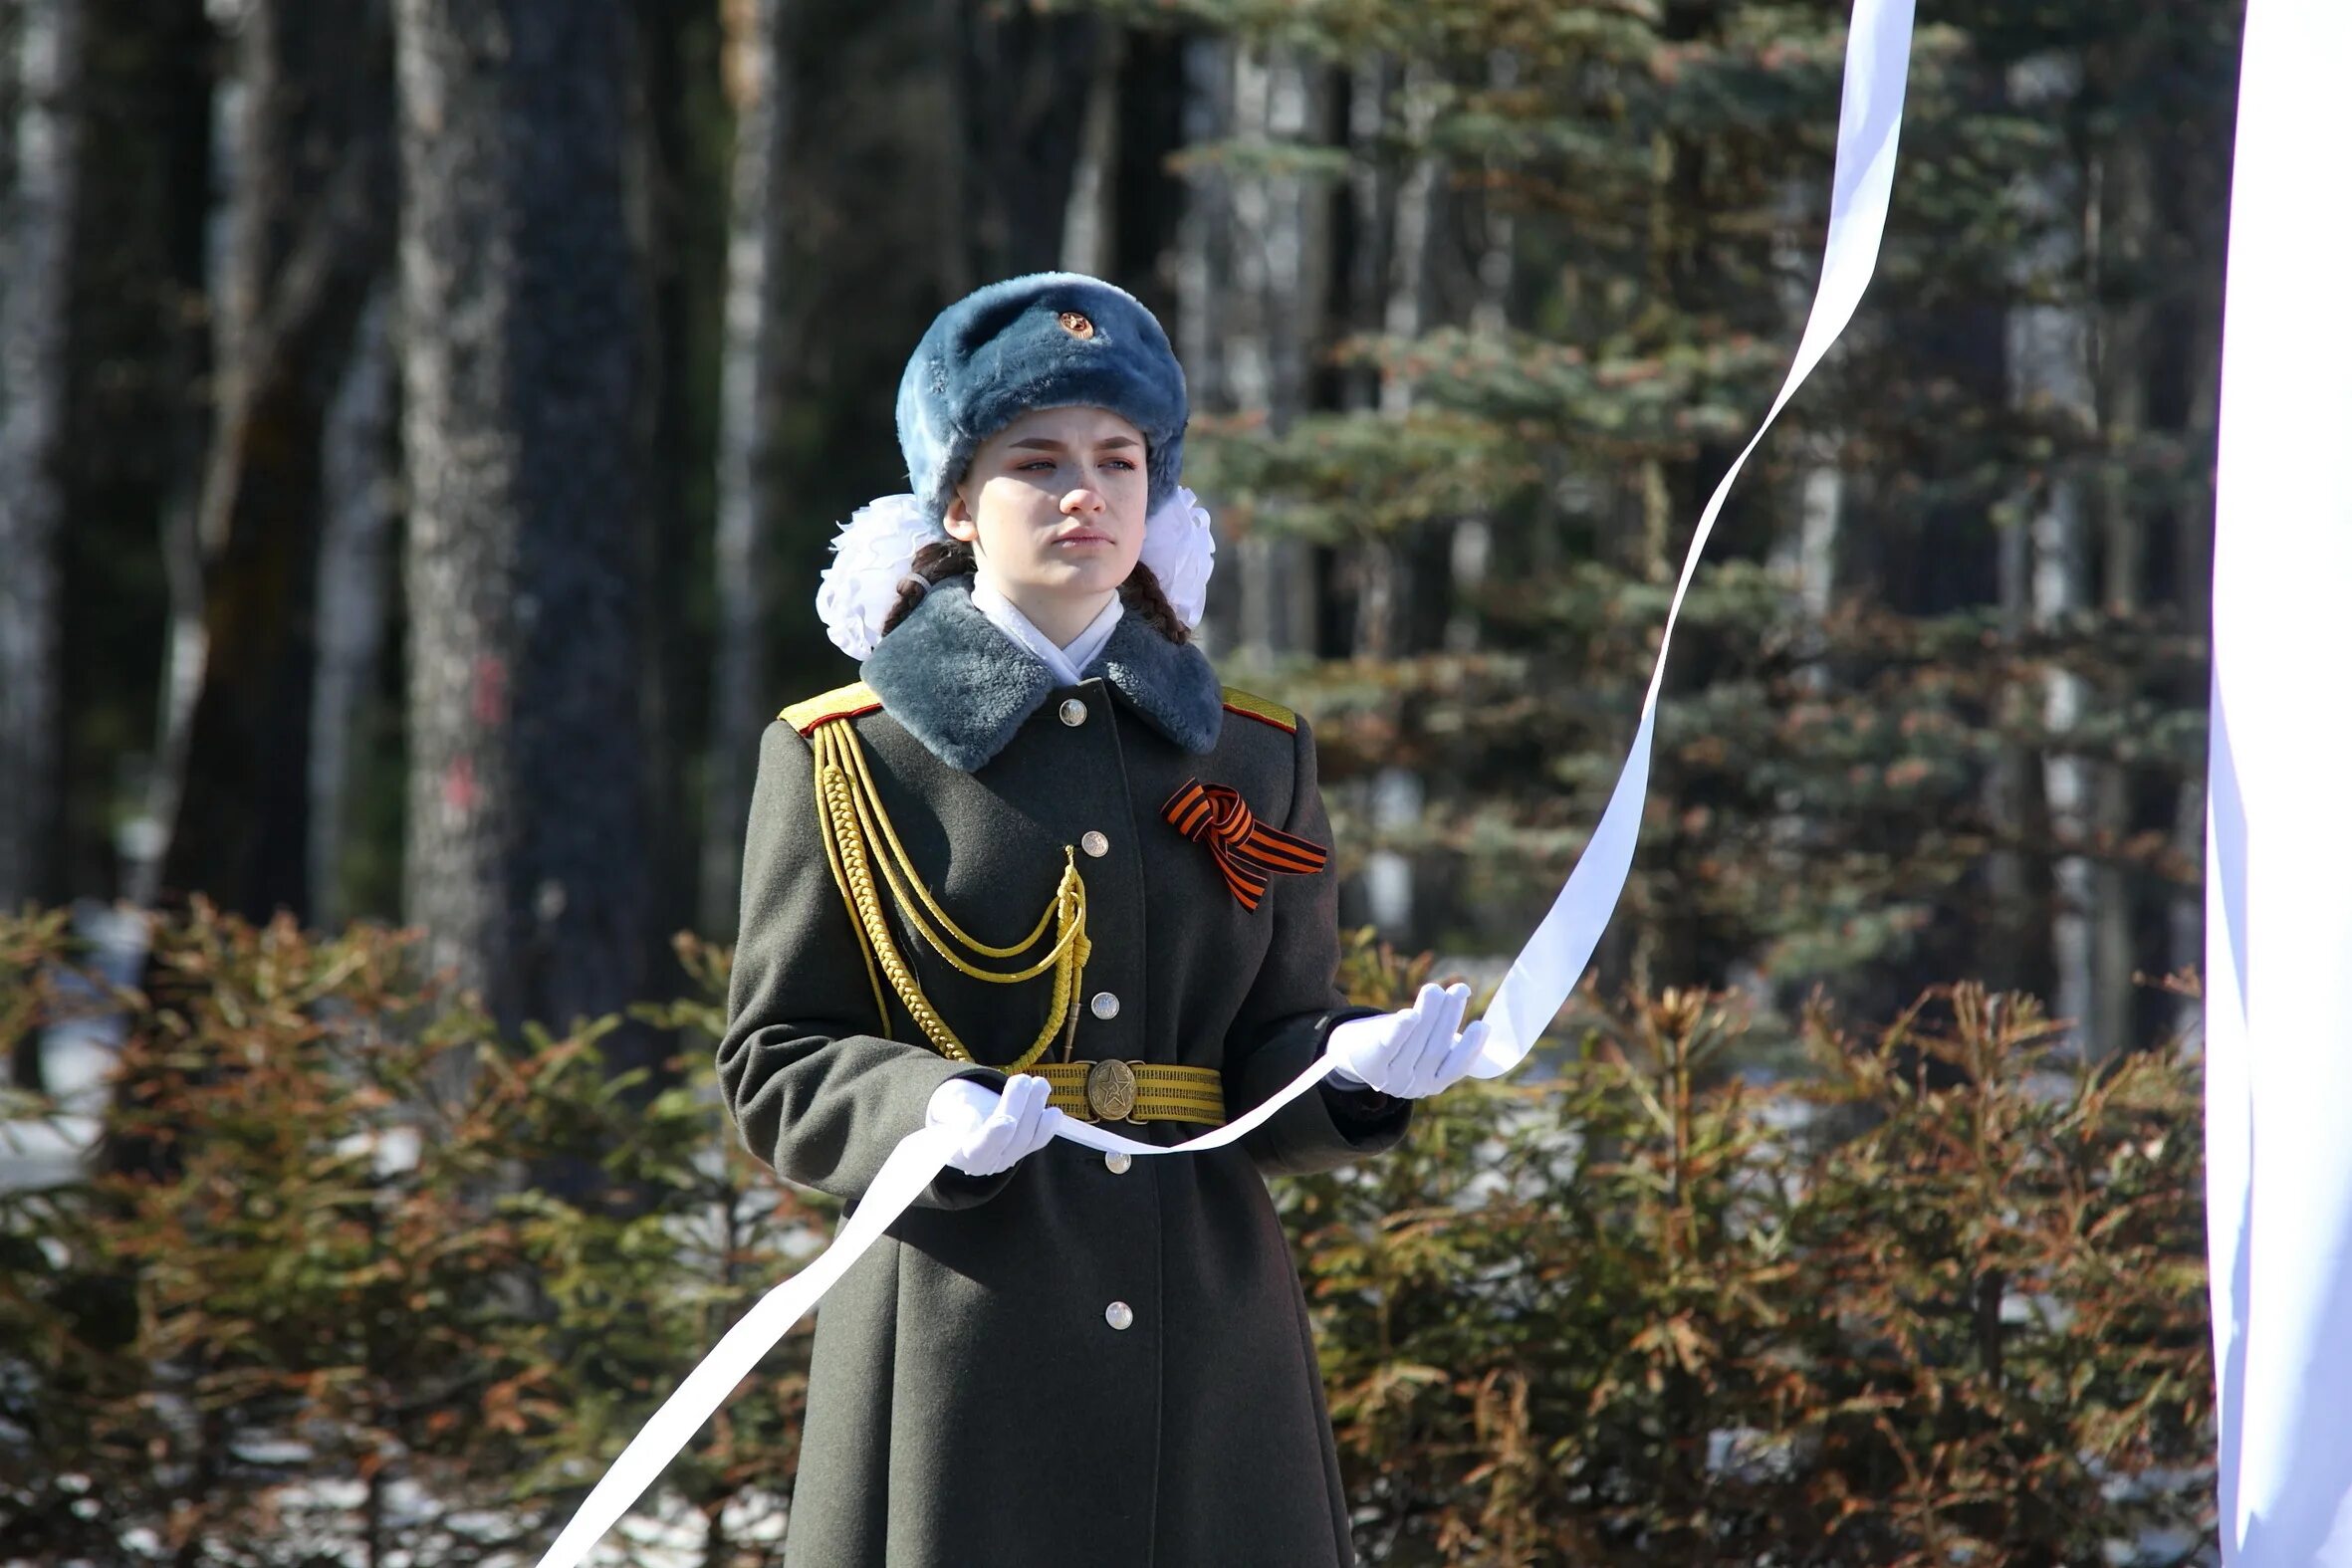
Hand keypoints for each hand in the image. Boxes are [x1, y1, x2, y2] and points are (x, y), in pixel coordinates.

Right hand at [926, 1073, 1064, 1176]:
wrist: (960, 1127)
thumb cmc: (950, 1114)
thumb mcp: (943, 1108)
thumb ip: (953, 1109)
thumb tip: (969, 1110)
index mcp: (963, 1154)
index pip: (980, 1149)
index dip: (993, 1137)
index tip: (1006, 1121)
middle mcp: (988, 1163)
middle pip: (1009, 1138)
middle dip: (1019, 1106)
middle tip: (1022, 1080)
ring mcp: (1009, 1158)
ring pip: (1027, 1138)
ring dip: (1036, 1109)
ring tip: (1039, 1084)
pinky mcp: (1024, 1149)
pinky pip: (1038, 1141)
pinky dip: (1048, 1126)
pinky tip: (1054, 1111)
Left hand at [1326, 981, 1487, 1099]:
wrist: (1351, 1052)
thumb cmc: (1397, 1044)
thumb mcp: (1422, 1049)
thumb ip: (1446, 1039)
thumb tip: (1478, 1019)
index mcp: (1432, 1083)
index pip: (1455, 1068)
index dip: (1471, 1048)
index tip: (1483, 1025)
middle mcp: (1413, 1086)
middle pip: (1435, 1049)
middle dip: (1449, 1017)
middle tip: (1459, 990)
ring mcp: (1391, 1078)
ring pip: (1415, 1042)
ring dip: (1428, 1013)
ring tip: (1435, 989)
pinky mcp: (1370, 1064)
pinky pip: (1389, 1045)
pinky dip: (1401, 1030)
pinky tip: (1410, 1014)